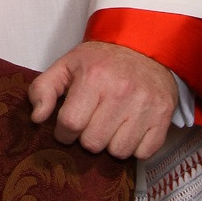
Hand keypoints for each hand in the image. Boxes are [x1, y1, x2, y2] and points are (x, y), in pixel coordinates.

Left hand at [27, 40, 177, 159]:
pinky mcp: (163, 117)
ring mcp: (145, 106)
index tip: (69, 125)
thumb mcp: (67, 65)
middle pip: (93, 143)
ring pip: (118, 152)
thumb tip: (37, 118)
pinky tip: (130, 127)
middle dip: (88, 136)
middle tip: (92, 120)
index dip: (64, 131)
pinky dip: (135, 146)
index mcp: (94, 77)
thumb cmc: (102, 60)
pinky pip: (143, 153)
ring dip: (111, 143)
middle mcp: (121, 92)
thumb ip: (43, 88)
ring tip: (111, 124)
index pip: (70, 124)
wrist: (144, 47)